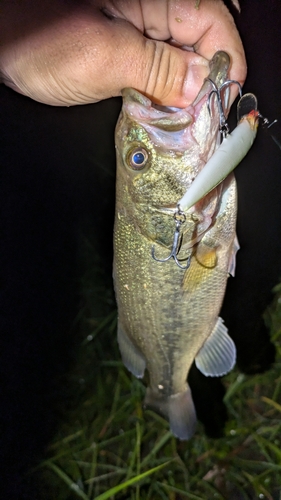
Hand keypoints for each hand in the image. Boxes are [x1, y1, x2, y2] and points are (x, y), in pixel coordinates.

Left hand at [0, 0, 245, 106]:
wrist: (1, 46)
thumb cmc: (37, 38)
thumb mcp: (104, 56)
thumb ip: (158, 69)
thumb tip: (199, 86)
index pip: (215, 25)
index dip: (224, 64)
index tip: (219, 102)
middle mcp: (153, 11)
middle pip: (203, 44)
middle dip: (206, 83)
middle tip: (198, 118)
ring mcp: (140, 31)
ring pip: (183, 61)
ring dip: (186, 92)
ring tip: (180, 120)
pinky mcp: (128, 51)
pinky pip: (160, 71)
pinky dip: (165, 94)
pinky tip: (160, 112)